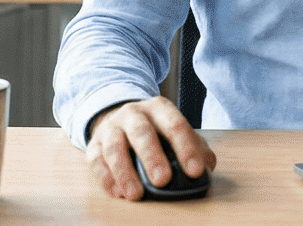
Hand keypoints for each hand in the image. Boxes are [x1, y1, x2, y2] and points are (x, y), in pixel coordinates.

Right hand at [85, 96, 215, 199]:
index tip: (195, 171)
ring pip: (114, 146)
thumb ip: (195, 146)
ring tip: (136, 194)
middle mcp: (133, 113)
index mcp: (159, 108)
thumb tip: (208, 165)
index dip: (186, 148)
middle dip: (152, 156)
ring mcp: (111, 127)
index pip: (175, 124)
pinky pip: (96, 160)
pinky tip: (117, 193)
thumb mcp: (175, 131)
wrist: (119, 120)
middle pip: (141, 131)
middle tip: (162, 180)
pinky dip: (106, 177)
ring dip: (125, 172)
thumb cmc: (155, 130)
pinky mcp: (94, 144)